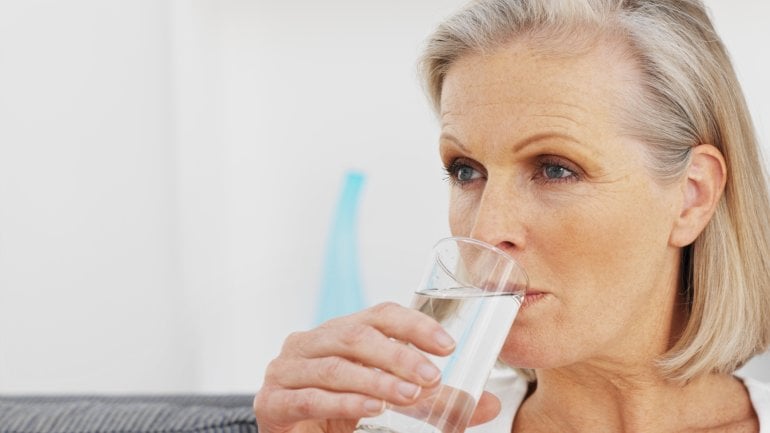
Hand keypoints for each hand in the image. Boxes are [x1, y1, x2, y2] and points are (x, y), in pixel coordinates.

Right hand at [253, 302, 500, 432]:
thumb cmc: (342, 416)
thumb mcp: (390, 402)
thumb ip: (434, 402)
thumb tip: (490, 401)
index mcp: (339, 333)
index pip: (379, 315)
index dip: (414, 324)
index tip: (448, 345)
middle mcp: (309, 343)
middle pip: (356, 335)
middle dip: (398, 353)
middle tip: (432, 375)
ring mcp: (287, 371)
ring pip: (336, 366)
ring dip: (378, 379)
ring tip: (410, 394)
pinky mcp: (274, 403)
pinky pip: (313, 397)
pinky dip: (347, 402)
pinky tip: (374, 407)